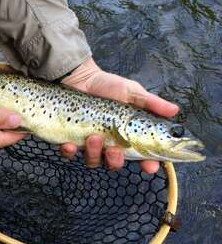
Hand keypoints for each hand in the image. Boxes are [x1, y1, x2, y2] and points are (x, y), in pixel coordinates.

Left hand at [60, 57, 178, 172]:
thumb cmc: (108, 86)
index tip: (150, 166)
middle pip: (115, 164)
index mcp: (128, 136)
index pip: (142, 156)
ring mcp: (90, 144)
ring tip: (93, 137)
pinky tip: (68, 144)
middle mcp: (110, 143)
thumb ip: (151, 103)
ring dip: (94, 154)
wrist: (80, 78)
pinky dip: (69, 152)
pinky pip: (69, 154)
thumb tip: (175, 110)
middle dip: (115, 161)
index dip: (148, 164)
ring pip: (93, 161)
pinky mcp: (72, 140)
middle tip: (114, 149)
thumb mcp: (132, 92)